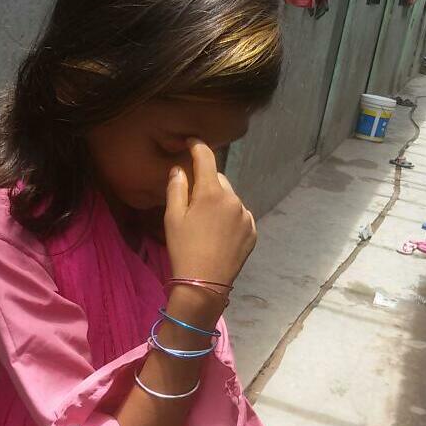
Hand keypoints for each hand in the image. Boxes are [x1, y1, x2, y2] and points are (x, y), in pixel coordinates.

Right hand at [164, 139, 256, 286]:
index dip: (197, 146)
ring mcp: (246, 215)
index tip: (191, 142)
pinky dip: (230, 217)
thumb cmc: (183, 249)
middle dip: (206, 182)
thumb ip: (176, 188)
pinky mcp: (252, 231)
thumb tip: (179, 169)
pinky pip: (239, 214)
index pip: (206, 157)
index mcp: (211, 192)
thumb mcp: (172, 218)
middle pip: (218, 179)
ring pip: (230, 198)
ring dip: (219, 201)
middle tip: (192, 199)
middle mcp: (233, 199)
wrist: (204, 284)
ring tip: (205, 223)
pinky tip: (218, 233)